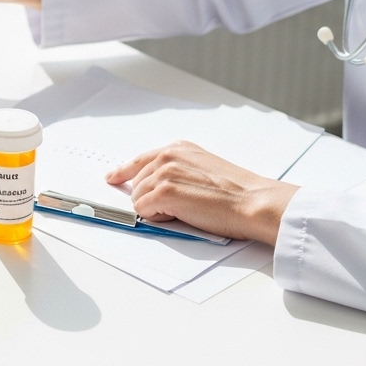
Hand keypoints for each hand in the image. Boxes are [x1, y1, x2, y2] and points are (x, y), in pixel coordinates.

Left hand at [105, 141, 298, 245]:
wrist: (253, 201)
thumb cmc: (236, 191)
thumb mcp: (203, 167)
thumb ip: (178, 169)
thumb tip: (154, 185)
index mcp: (178, 148)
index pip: (139, 159)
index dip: (123, 171)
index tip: (112, 177)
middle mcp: (167, 156)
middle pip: (136, 183)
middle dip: (150, 198)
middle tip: (179, 206)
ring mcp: (164, 173)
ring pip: (137, 199)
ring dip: (155, 209)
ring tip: (185, 209)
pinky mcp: (164, 193)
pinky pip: (143, 211)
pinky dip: (158, 218)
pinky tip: (181, 214)